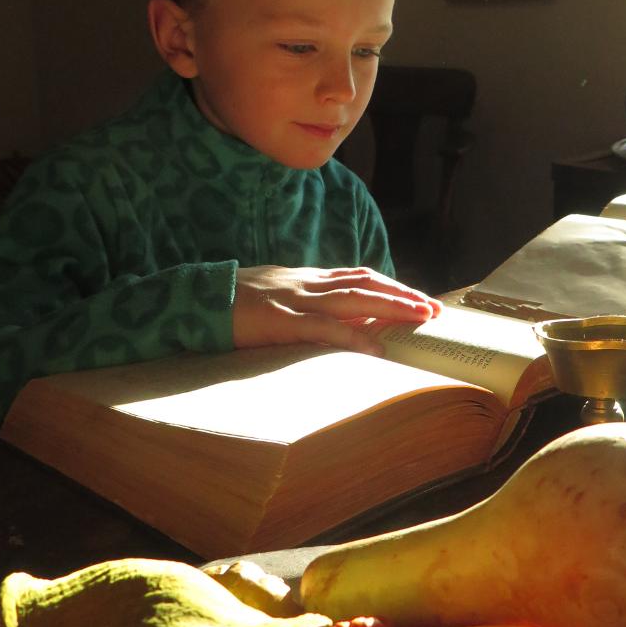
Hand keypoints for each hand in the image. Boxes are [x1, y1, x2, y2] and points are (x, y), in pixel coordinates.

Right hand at [231, 265, 441, 353]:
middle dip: (403, 294)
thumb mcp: (272, 297)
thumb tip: (332, 319)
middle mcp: (306, 283)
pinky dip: (352, 338)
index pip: (358, 276)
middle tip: (435, 309)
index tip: (418, 298)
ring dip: (391, 307)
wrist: (190, 299)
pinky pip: (323, 329)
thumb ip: (301, 304)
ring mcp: (294, 300)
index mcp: (304, 278)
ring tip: (420, 318)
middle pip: (365, 283)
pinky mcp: (280, 322)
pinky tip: (376, 349)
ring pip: (353, 299)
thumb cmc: (228, 303)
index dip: (391, 285)